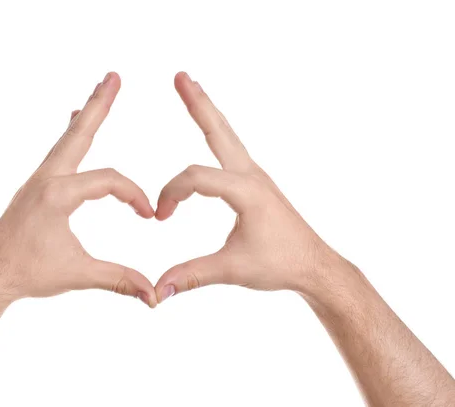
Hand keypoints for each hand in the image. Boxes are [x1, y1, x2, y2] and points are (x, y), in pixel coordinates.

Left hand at [0, 72, 156, 307]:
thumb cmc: (27, 273)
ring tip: (96, 93)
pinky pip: (56, 153)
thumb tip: (153, 295)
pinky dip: (69, 136)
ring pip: (65, 141)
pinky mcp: (34, 188)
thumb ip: (119, 279)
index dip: (133, 195)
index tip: (147, 215)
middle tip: (113, 77)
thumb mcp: (78, 274)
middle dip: (99, 105)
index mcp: (57, 194)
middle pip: (79, 134)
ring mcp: (37, 181)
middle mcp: (45, 179)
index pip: (108, 182)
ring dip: (84, 116)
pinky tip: (71, 130)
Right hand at [154, 72, 340, 302]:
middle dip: (197, 103)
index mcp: (246, 191)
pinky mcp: (256, 182)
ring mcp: (256, 175)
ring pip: (227, 135)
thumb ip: (191, 275)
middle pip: (219, 130)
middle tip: (180, 76)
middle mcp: (252, 175)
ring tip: (192, 87)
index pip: (196, 178)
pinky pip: (232, 149)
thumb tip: (156, 291)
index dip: (171, 194)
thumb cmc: (280, 264)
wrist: (314, 265)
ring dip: (208, 112)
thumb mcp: (232, 269)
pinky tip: (212, 128)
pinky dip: (217, 132)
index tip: (161, 217)